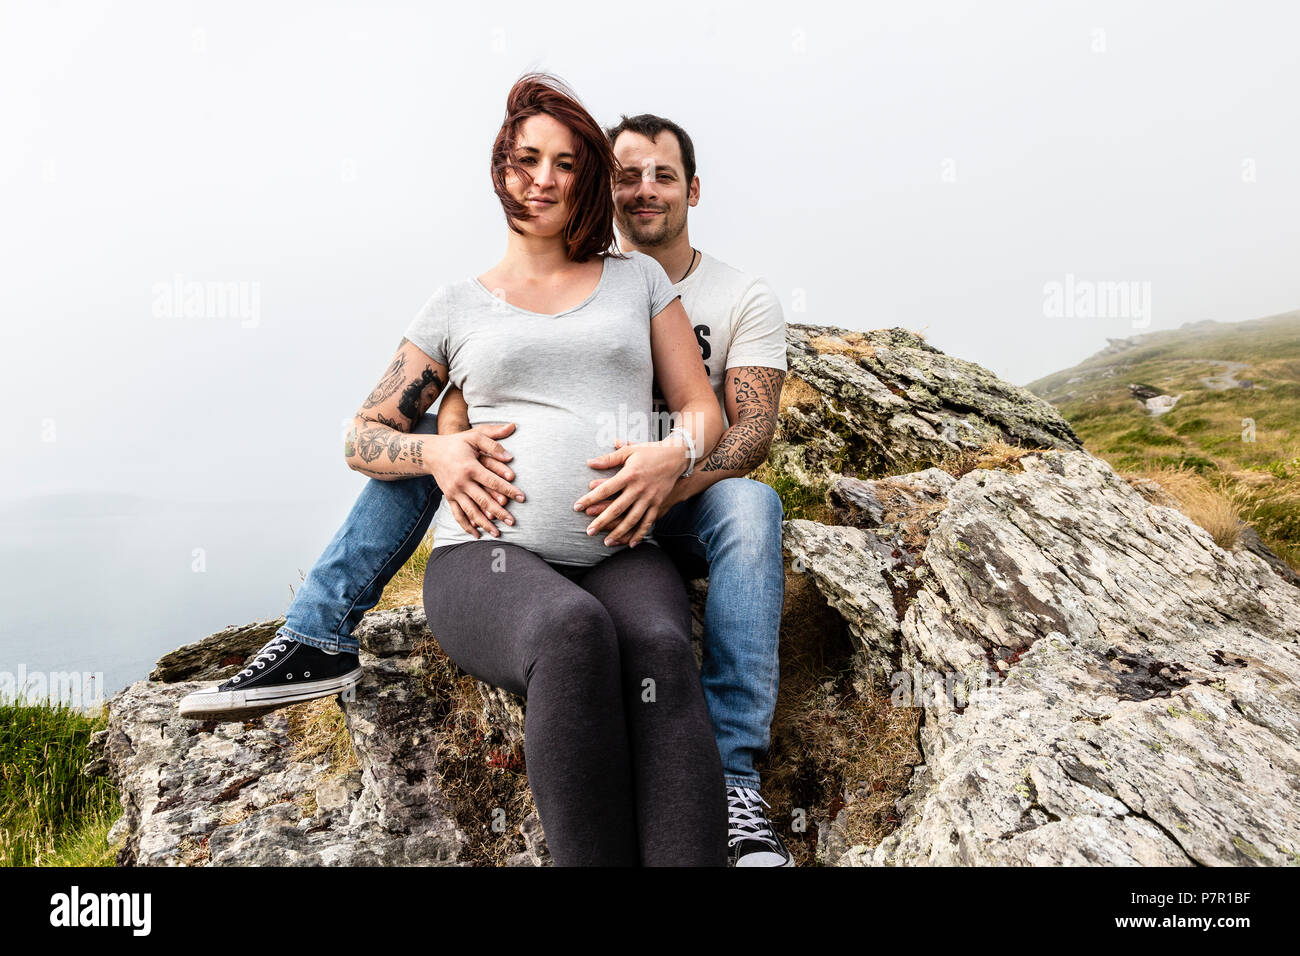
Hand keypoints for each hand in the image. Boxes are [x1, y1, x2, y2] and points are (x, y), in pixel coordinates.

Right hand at [428, 423, 524, 538]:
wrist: (430, 452)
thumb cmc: (457, 443)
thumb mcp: (474, 435)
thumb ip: (493, 439)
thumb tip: (511, 446)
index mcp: (470, 467)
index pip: (493, 481)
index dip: (508, 490)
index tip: (522, 498)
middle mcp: (461, 482)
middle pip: (483, 500)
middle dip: (499, 512)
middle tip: (512, 522)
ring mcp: (454, 492)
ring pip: (470, 511)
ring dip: (484, 523)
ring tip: (497, 534)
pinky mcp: (449, 498)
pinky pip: (457, 515)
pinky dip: (466, 526)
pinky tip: (476, 535)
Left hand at [573, 437, 687, 547]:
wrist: (678, 457)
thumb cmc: (651, 452)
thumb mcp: (630, 451)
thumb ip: (609, 458)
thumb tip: (590, 462)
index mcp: (629, 474)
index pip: (605, 489)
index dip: (590, 499)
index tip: (577, 507)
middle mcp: (638, 488)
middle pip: (617, 508)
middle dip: (601, 521)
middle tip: (589, 531)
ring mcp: (649, 498)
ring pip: (632, 519)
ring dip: (619, 532)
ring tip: (606, 541)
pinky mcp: (658, 504)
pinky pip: (647, 522)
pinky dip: (639, 533)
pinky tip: (630, 543)